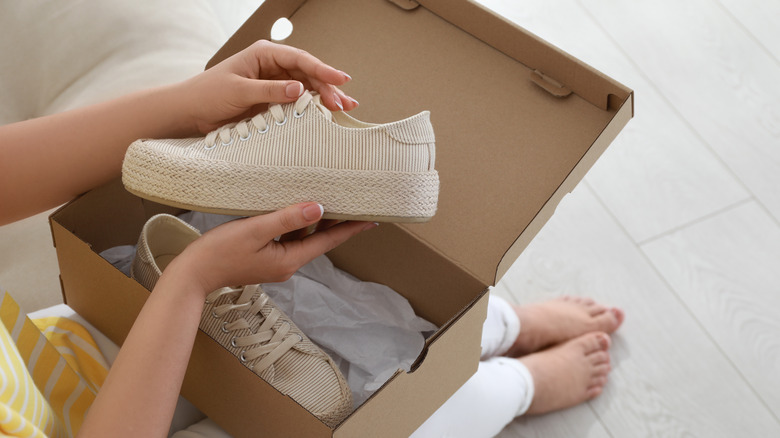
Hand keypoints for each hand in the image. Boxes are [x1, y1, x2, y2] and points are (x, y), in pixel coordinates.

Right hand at [166, 203, 376, 293]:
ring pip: (304, 238)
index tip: (372, 220)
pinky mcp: (265, 257)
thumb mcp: (256, 230)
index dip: (350, 229)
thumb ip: (288, 218)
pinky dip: (298, 224)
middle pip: (319, 240)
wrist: (193, 273)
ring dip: (318, 222)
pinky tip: (298, 209)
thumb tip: (319, 208)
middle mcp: (288, 264)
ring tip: (334, 201)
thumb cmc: (220, 251)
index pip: (328, 241)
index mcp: (290, 260)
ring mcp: (277, 262)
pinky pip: (289, 239)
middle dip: (338, 223)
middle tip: (358, 204)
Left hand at [179, 40, 358, 133]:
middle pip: (308, 74)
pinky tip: (327, 115)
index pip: (300, 59)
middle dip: (328, 87)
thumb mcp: (239, 91)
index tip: (341, 79)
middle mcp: (272, 67)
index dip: (323, 69)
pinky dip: (313, 109)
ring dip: (325, 98)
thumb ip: (270, 91)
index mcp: (264, 54)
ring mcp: (274, 84)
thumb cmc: (207, 95)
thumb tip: (299, 89)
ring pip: (307, 88)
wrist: (189, 113)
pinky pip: (297, 103)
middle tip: (344, 103)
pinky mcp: (272, 101)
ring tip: (345, 109)